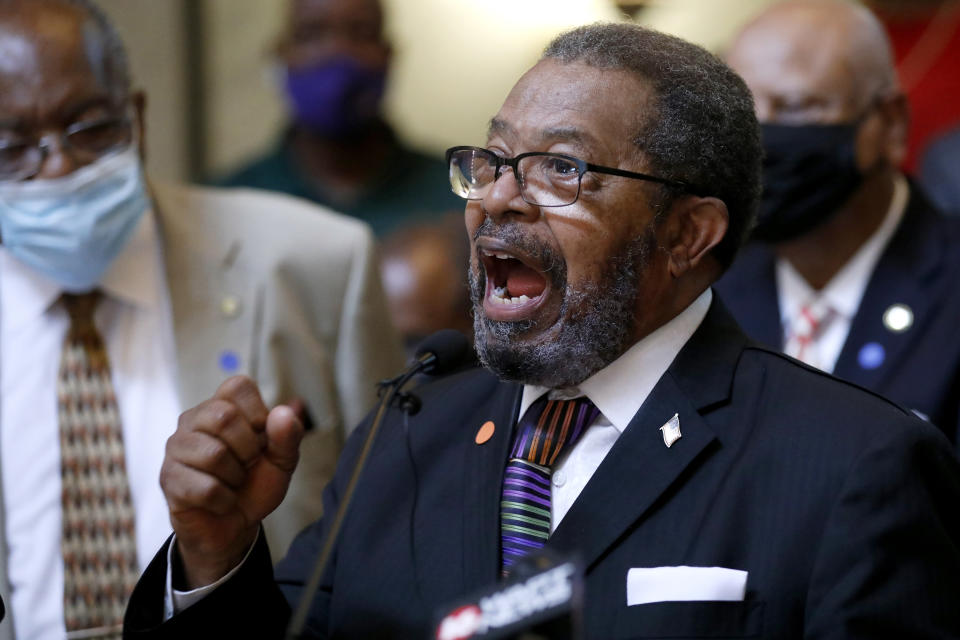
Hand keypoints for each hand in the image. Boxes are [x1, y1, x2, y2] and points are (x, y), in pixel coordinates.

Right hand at [160, 376, 303, 587]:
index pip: (238, 386)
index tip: (261, 437)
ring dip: (236, 477)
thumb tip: (282, 412)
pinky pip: (206, 488)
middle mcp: (193, 420)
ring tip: (233, 482)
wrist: (234, 526)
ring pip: (214, 454)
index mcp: (221, 405)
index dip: (259, 413)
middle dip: (249, 449)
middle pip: (224, 416)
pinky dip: (225, 500)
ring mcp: (176, 447)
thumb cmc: (255, 484)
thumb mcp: (283, 460)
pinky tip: (221, 501)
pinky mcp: (168, 478)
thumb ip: (288, 436)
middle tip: (248, 464)